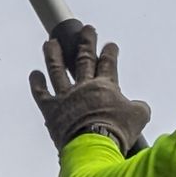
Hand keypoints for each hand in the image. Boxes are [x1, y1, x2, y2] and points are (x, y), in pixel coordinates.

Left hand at [29, 24, 151, 152]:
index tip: (110, 45)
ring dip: (53, 55)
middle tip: (87, 30)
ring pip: (57, 69)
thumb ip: (140, 108)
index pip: (108, 63)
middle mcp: (84, 86)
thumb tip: (140, 106)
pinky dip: (37, 83)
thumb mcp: (139, 118)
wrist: (93, 146)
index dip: (110, 52)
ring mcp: (65, 96)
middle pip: (84, 58)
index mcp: (105, 86)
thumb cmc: (116, 132)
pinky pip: (41, 93)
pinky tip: (35, 74)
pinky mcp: (51, 110)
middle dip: (86, 42)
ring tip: (50, 42)